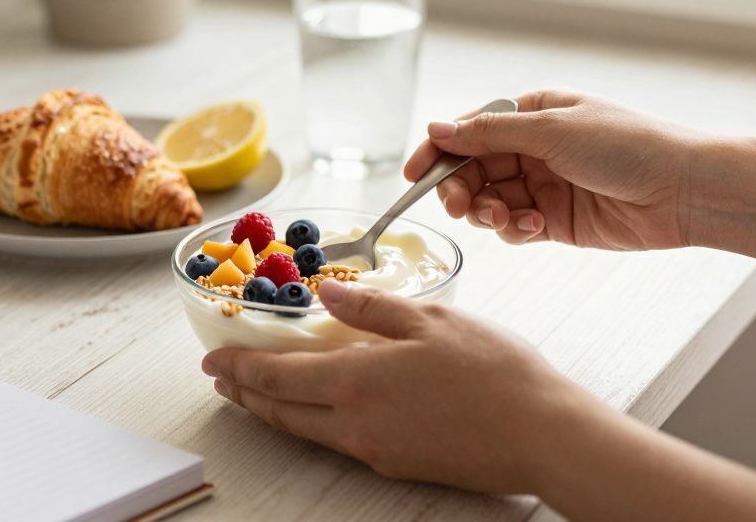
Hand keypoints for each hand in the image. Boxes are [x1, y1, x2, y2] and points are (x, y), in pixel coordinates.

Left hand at [202, 279, 589, 493]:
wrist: (543, 435)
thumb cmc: (494, 371)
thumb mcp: (431, 319)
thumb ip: (369, 306)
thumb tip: (324, 290)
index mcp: (355, 382)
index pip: (276, 377)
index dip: (239, 368)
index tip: (213, 359)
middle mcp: (354, 424)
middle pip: (280, 411)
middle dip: (244, 393)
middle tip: (221, 378)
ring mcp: (374, 450)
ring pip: (305, 430)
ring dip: (272, 410)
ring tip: (255, 394)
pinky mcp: (396, 465)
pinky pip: (336, 442)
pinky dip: (309, 422)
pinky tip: (317, 408)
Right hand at [404, 90, 702, 250]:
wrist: (684, 189)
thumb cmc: (629, 145)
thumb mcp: (552, 130)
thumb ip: (489, 133)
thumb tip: (437, 128)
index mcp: (532, 114)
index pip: (469, 131)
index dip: (438, 152)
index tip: (413, 176)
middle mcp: (534, 148)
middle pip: (473, 170)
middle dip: (461, 189)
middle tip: (460, 206)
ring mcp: (544, 185)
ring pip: (489, 201)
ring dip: (487, 212)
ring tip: (505, 218)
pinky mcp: (557, 221)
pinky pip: (515, 227)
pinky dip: (514, 230)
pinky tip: (535, 228)